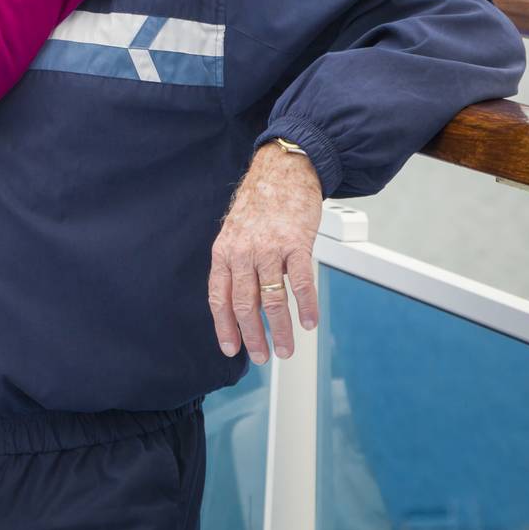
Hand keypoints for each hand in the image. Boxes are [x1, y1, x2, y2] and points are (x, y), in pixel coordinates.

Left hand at [207, 145, 324, 363]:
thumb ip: (236, 265)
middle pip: (244, 304)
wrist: (282, 172)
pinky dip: (306, 307)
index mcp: (224, 252)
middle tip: (261, 357)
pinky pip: (301, 283)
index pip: (219, 297)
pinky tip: (309, 323)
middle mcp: (243, 252)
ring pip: (273, 299)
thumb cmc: (259, 204)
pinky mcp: (297, 244)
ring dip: (281, 330)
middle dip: (252, 336)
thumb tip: (243, 303)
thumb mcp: (235, 233)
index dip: (224, 326)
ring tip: (287, 350)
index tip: (230, 349)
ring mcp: (270, 248)